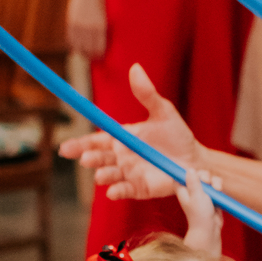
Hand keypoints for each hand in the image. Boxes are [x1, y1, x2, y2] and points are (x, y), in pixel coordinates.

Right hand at [60, 62, 202, 199]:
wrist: (195, 159)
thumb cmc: (177, 134)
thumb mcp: (163, 111)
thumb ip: (147, 93)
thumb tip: (135, 68)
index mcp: (122, 138)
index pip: (96, 140)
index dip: (80, 144)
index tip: (65, 148)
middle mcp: (122, 157)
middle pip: (100, 158)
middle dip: (91, 159)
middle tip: (85, 159)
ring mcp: (130, 173)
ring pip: (111, 175)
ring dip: (104, 175)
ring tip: (100, 175)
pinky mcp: (141, 188)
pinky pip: (127, 191)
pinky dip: (119, 191)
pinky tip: (113, 192)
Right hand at [66, 0, 107, 58]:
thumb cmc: (99, 2)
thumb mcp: (104, 17)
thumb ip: (101, 30)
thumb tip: (100, 45)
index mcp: (100, 26)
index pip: (99, 48)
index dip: (99, 55)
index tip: (99, 57)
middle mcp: (89, 27)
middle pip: (88, 49)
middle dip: (90, 55)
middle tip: (92, 57)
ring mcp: (78, 25)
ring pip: (78, 47)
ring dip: (81, 51)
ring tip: (84, 52)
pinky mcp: (70, 22)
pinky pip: (70, 39)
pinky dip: (73, 45)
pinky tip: (76, 45)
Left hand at [177, 167, 223, 256]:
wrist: (209, 229)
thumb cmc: (199, 215)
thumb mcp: (196, 196)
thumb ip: (193, 182)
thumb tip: (189, 169)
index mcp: (182, 189)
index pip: (180, 174)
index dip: (186, 171)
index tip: (194, 173)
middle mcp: (191, 189)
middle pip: (197, 173)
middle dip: (205, 175)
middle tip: (207, 182)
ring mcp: (202, 192)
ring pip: (208, 178)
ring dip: (214, 181)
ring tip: (217, 189)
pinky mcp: (212, 195)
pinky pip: (215, 185)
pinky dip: (218, 186)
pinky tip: (220, 191)